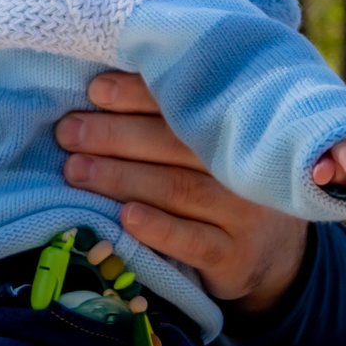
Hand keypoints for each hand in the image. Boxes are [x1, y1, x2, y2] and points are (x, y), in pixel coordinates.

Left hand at [57, 72, 309, 314]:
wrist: (277, 256)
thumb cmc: (223, 188)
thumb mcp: (210, 151)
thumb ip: (171, 123)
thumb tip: (97, 93)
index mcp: (235, 128)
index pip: (185, 104)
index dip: (139, 94)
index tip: (95, 89)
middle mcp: (242, 166)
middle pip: (174, 145)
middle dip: (115, 135)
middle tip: (68, 132)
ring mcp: (242, 213)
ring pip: (177, 189)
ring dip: (122, 178)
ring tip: (76, 170)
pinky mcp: (233, 256)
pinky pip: (193, 241)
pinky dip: (158, 228)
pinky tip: (125, 217)